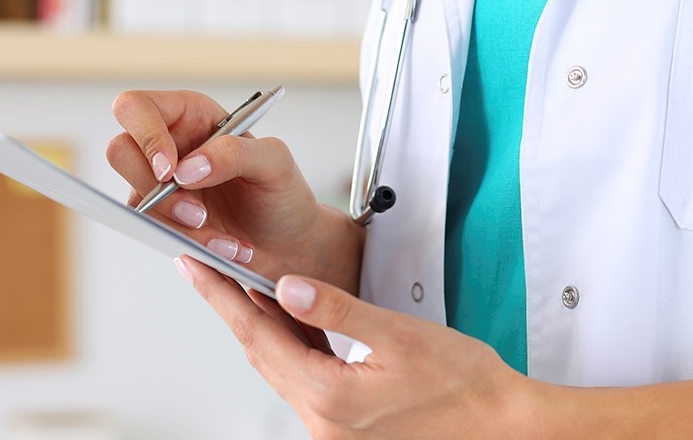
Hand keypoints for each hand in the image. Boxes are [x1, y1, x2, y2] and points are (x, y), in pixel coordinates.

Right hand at [106, 89, 362, 289]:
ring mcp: (160, 186)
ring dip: (180, 226)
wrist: (289, 244)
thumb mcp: (275, 162)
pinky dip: (190, 244)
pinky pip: (154, 232)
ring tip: (227, 239)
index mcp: (191, 116)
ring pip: (136, 201)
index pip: (137, 107)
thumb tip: (185, 168)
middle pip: (120, 152)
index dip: (144, 135)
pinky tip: (225, 248)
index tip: (170, 170)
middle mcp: (169, 146)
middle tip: (197, 213)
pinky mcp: (162, 220)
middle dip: (155, 190)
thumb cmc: (282, 193)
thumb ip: (235, 153)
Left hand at [175, 256, 527, 439]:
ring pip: (281, 367)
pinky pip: (304, 380)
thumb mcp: (399, 333)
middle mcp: (323, 423)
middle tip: (207, 270)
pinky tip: (291, 323)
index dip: (221, 297)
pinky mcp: (346, 427)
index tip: (194, 269)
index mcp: (330, 397)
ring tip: (242, 287)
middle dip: (232, 309)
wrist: (499, 423)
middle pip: (262, 354)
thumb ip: (337, 309)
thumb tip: (287, 287)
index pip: (258, 336)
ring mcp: (333, 430)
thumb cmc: (463, 383)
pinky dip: (291, 347)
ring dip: (261, 327)